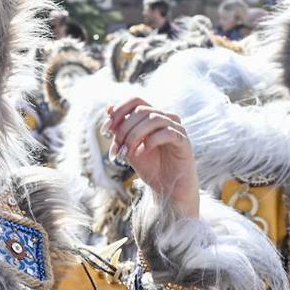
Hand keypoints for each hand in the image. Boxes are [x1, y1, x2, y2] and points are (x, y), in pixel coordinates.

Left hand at [102, 97, 199, 218]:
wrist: (167, 188)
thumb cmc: (150, 167)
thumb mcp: (128, 147)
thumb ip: (119, 129)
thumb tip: (108, 107)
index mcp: (152, 117)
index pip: (136, 100)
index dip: (118, 111)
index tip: (105, 131)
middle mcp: (166, 118)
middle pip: (141, 110)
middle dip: (123, 130)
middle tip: (117, 149)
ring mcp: (177, 128)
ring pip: (153, 118)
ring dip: (134, 135)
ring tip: (127, 153)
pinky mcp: (184, 141)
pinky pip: (167, 132)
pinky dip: (150, 141)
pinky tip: (142, 152)